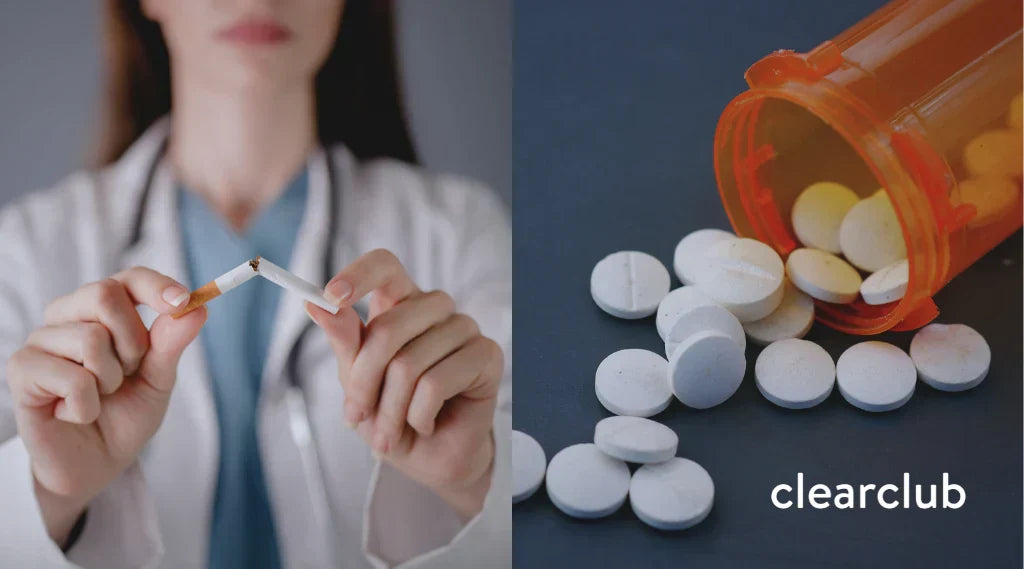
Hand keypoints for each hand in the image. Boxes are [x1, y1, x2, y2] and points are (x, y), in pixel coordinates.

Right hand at [6, 268, 206, 545]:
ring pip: (91, 339)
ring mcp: (40, 340)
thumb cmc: (124, 415)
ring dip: (109, 380)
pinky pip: (73, 378)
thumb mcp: (158, 379)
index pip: (130, 278)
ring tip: (99, 397)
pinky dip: (87, 405)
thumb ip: (171, 344)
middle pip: (105, 294)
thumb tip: (196, 308)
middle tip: (128, 374)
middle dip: (132, 342)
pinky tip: (75, 413)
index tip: (182, 303)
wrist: (95, 464)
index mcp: (102, 310)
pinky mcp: (22, 370)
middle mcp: (67, 315)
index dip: (156, 286)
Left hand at [306, 249, 502, 518]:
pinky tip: (424, 423)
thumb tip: (314, 305)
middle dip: (364, 381)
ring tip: (389, 431)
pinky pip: (436, 384)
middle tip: (355, 415)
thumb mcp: (356, 381)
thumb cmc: (392, 414)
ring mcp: (464, 328)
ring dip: (391, 409)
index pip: (385, 265)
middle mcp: (435, 308)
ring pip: (409, 364)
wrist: (430, 458)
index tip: (329, 297)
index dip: (358, 275)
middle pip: (389, 327)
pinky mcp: (487, 355)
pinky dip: (419, 415)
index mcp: (401, 302)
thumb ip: (344, 341)